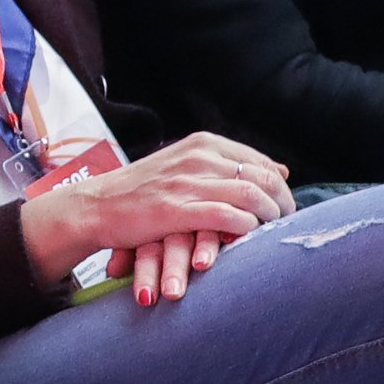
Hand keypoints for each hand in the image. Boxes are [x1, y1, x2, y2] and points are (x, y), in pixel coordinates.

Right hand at [22, 133, 293, 301]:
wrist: (96, 206)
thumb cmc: (141, 192)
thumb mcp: (187, 166)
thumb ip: (229, 166)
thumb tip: (280, 170)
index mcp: (202, 144)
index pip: (259, 160)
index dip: (278, 186)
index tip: (285, 207)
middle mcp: (198, 157)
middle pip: (262, 176)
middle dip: (282, 202)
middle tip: (287, 224)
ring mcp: (187, 182)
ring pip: (251, 194)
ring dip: (269, 216)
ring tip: (273, 233)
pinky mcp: (177, 210)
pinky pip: (228, 216)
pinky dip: (246, 229)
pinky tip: (248, 239)